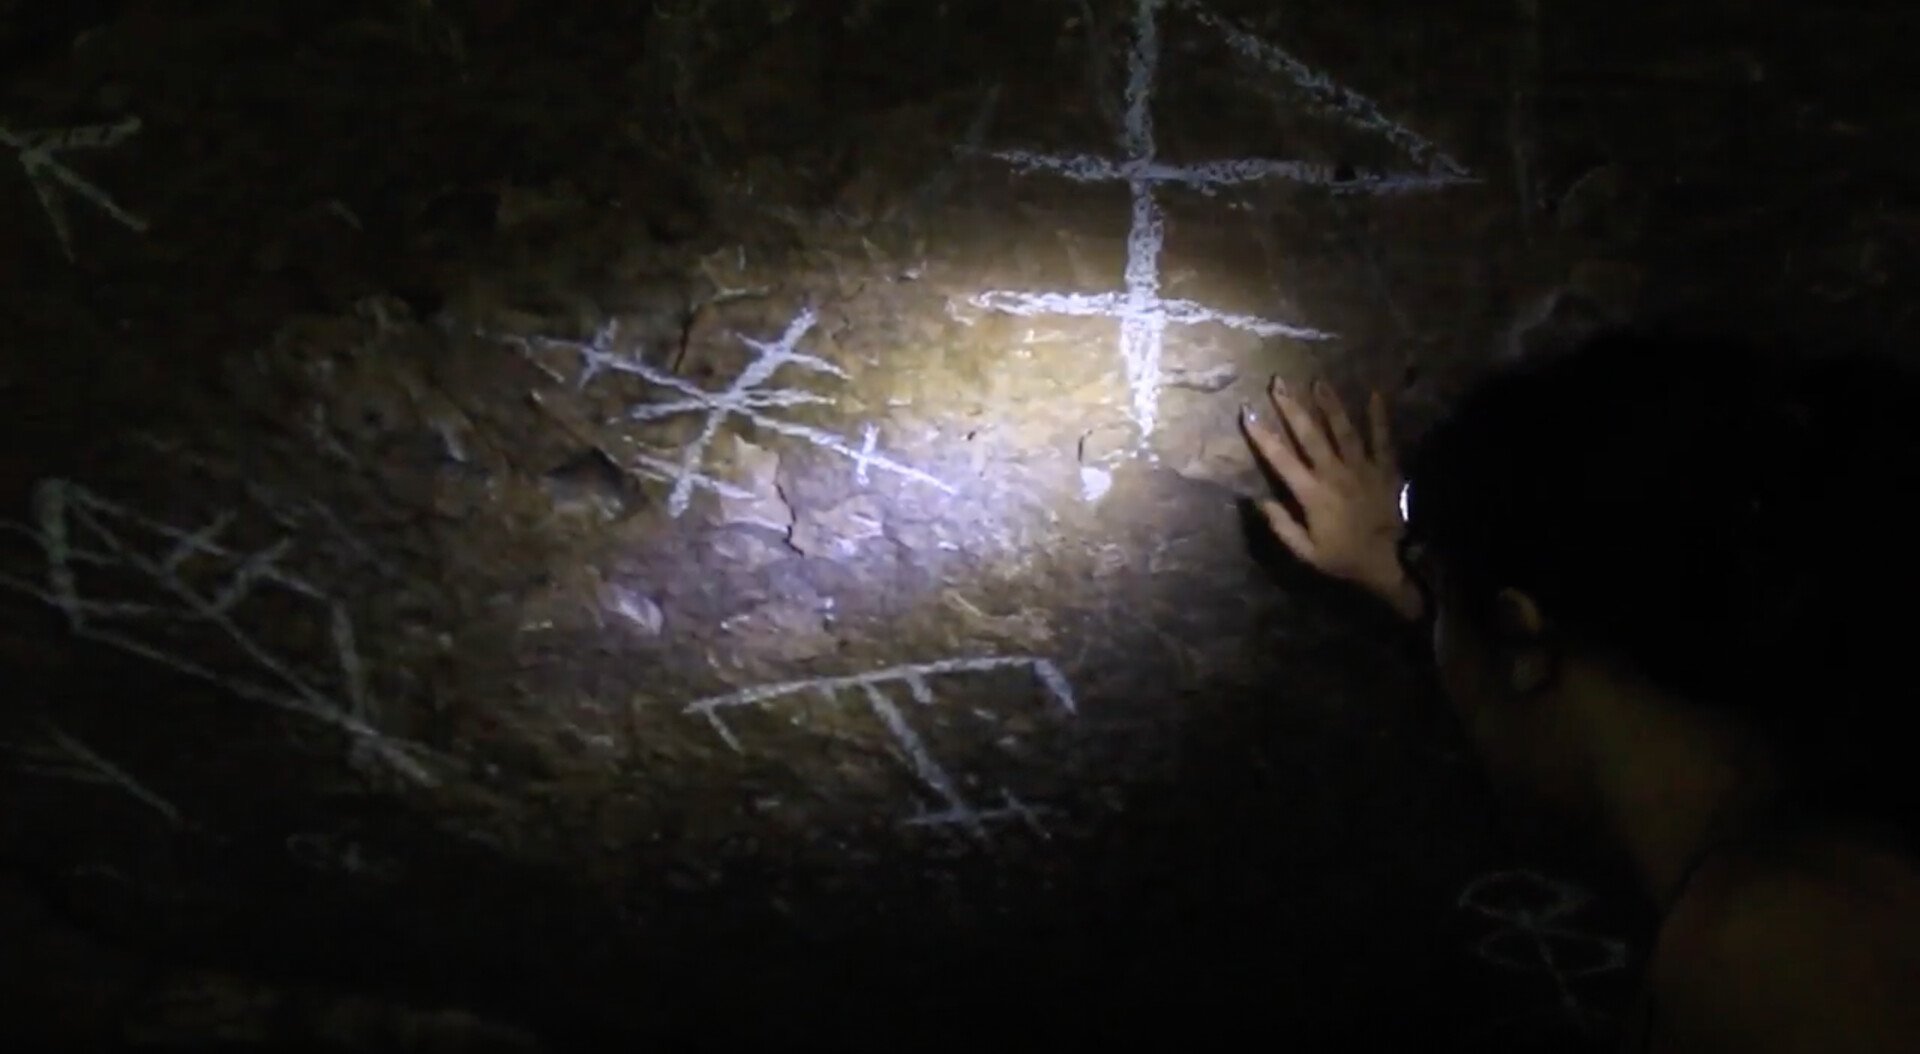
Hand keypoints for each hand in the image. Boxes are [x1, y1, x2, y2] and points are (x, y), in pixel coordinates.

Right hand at [1241, 378, 1423, 620]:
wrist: (1390, 562)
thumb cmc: (1343, 558)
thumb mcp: (1306, 552)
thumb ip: (1282, 526)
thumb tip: (1258, 501)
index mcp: (1312, 494)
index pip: (1281, 459)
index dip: (1262, 435)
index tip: (1248, 411)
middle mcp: (1335, 474)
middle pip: (1310, 435)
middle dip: (1292, 407)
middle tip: (1279, 382)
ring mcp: (1362, 468)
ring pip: (1343, 430)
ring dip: (1330, 404)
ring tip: (1318, 381)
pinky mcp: (1385, 468)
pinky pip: (1382, 438)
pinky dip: (1378, 417)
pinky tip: (1374, 394)